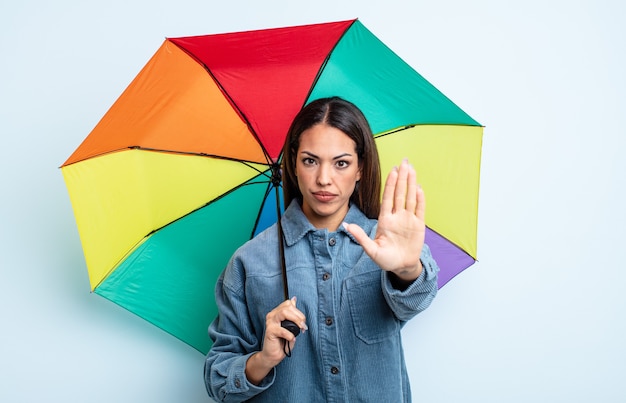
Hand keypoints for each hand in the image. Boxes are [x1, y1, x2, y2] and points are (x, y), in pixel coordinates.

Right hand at [245, 297, 306, 383]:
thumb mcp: (290, 325)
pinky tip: (292, 339)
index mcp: (277, 312)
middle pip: (287, 307)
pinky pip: (281, 330)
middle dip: (299, 316)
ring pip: (283, 313)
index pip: (288, 304)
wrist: (273, 355)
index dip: (298, 311)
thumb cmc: (282, 341)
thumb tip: (294, 299)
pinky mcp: (269, 332)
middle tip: (304, 326)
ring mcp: (270, 323)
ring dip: (296, 321)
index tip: (303, 321)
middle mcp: (272, 315)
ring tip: (301, 329)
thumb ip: (291, 313)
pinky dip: (289, 335)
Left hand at [344, 159, 425, 280]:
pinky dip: (420, 199)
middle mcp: (397, 216)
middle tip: (404, 162)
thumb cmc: (385, 259)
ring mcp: (408, 220)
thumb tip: (345, 226)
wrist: (401, 267)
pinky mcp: (418, 226)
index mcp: (385, 220)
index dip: (390, 184)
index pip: (388, 198)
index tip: (392, 171)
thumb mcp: (371, 250)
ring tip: (412, 169)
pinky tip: (419, 188)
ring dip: (411, 184)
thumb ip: (361, 237)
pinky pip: (420, 210)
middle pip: (400, 193)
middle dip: (402, 178)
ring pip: (410, 198)